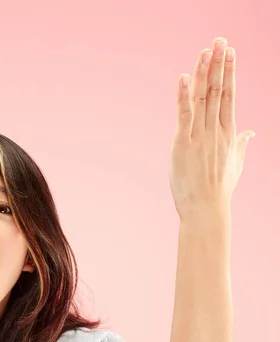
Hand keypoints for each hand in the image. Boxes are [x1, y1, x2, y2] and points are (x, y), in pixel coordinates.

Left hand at [169, 37, 254, 221]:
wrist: (207, 210)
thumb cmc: (220, 189)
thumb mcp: (236, 163)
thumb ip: (242, 144)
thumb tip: (251, 132)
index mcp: (227, 133)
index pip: (229, 95)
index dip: (229, 72)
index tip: (230, 52)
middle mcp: (215, 131)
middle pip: (217, 90)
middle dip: (219, 63)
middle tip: (219, 39)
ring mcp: (199, 137)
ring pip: (202, 98)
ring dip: (203, 72)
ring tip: (206, 50)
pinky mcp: (182, 145)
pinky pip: (183, 116)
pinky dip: (183, 96)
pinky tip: (183, 78)